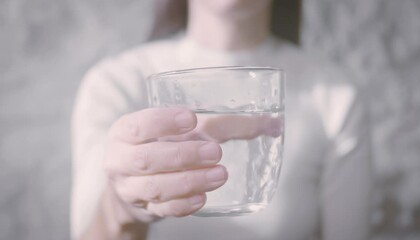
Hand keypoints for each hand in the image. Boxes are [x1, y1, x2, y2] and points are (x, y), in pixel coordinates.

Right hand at [104, 107, 281, 221]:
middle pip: (146, 159)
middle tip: (215, 151)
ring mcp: (130, 188)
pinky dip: (183, 204)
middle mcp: (120, 160)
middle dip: (182, 155)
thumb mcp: (176, 129)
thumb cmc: (161, 145)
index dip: (161, 122)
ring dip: (189, 181)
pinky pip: (162, 210)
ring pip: (155, 188)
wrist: (134, 181)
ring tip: (220, 174)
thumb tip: (271, 124)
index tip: (191, 118)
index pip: (138, 125)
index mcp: (125, 132)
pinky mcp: (145, 208)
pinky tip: (203, 198)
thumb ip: (218, 124)